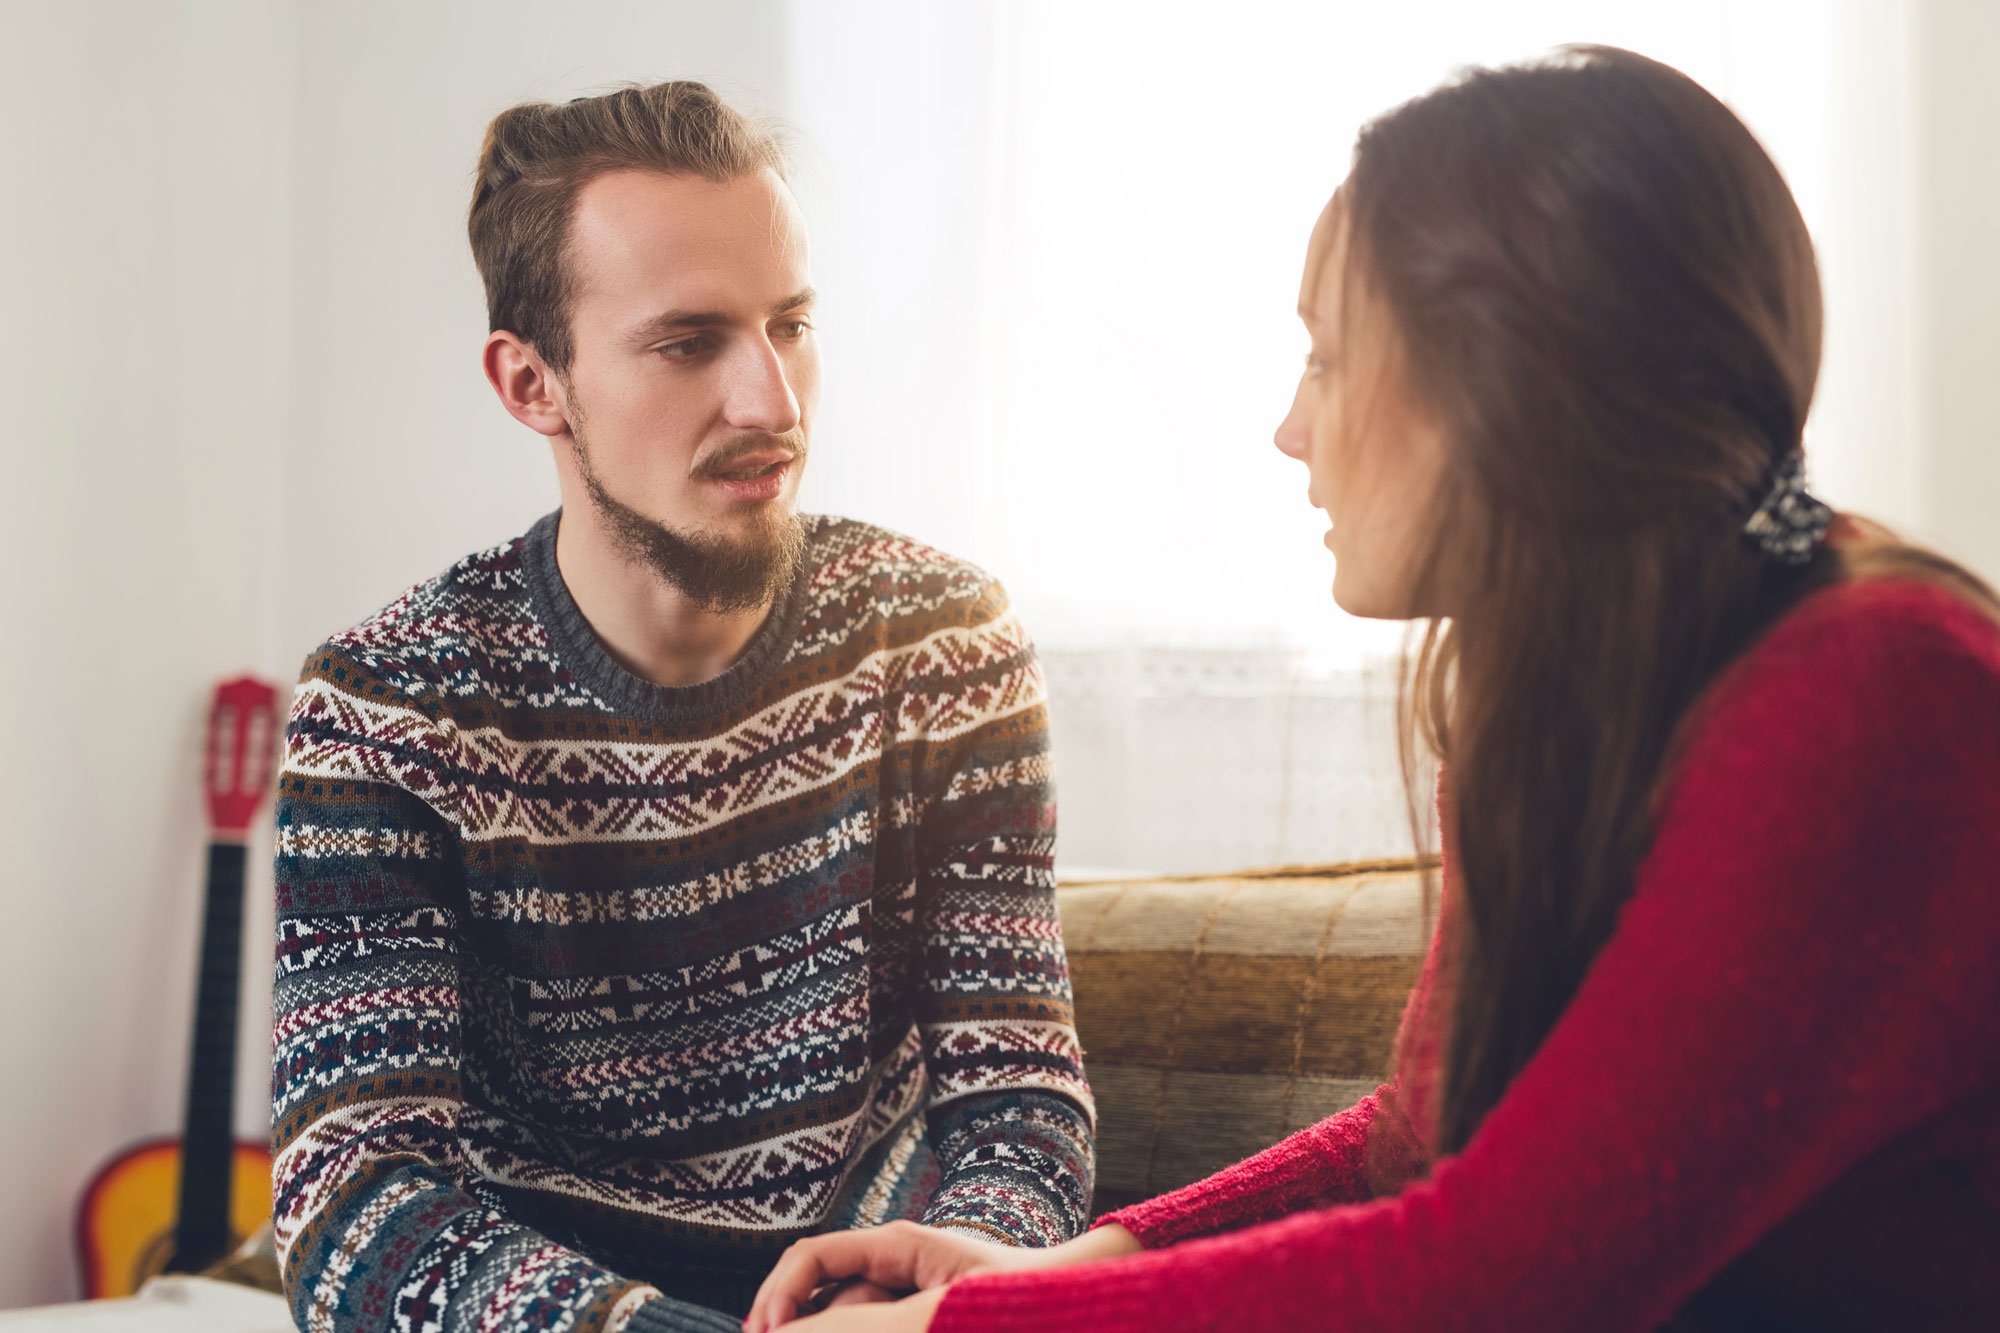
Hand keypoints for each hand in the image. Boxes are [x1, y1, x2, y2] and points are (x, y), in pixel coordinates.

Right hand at [746, 1221, 1140, 1331]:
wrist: (1063, 1301)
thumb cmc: (1015, 1294)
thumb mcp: (938, 1309)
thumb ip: (868, 1315)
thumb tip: (804, 1326)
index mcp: (898, 1244)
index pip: (812, 1256)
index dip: (778, 1294)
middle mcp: (890, 1262)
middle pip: (817, 1292)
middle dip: (791, 1322)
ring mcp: (896, 1291)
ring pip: (840, 1316)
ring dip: (827, 1327)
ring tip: (841, 1329)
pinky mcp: (904, 1312)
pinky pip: (865, 1320)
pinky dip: (850, 1327)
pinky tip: (835, 1329)